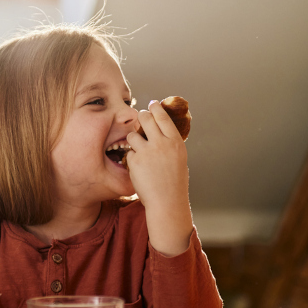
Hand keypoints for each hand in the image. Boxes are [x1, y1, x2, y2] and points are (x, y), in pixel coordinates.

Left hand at [126, 100, 192, 256]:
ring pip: (133, 135)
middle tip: (140, 118)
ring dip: (133, 140)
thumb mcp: (179, 159)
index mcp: (175, 142)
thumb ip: (170, 143)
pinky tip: (137, 167)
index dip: (156, 108)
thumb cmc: (175, 183)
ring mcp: (147, 152)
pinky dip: (131, 157)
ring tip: (138, 150)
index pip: (163, 117)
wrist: (167, 202)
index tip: (152, 104)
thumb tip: (161, 130)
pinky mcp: (135, 161)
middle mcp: (162, 143)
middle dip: (141, 116)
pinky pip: (129, 152)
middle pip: (146, 118)